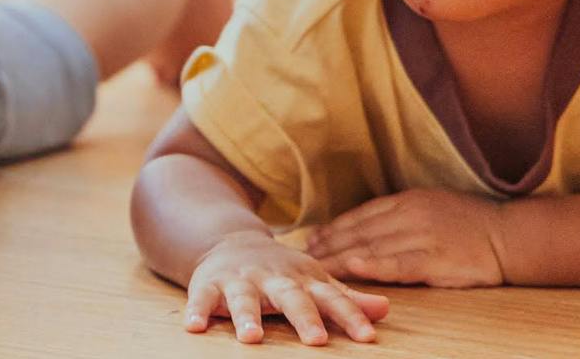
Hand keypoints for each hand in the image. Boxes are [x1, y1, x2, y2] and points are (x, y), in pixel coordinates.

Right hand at [185, 231, 387, 345]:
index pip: (331, 298)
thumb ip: (345, 298)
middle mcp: (272, 279)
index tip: (368, 337)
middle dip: (304, 317)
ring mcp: (240, 280)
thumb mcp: (313, 279)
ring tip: (252, 338)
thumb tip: (385, 310)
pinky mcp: (208, 283)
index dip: (350, 316)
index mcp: (302, 279)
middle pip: (291, 298)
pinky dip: (197, 311)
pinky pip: (202, 298)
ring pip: (244, 298)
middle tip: (316, 340)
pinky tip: (194, 327)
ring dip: (247, 316)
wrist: (230, 240)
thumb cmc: (280, 271)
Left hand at [306, 189, 506, 287]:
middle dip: (329, 244)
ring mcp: (424, 237)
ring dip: (341, 258)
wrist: (511, 236)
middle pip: (360, 231)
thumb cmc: (471, 223)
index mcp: (408, 201)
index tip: (312, 239)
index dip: (334, 228)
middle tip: (304, 256)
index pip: (361, 215)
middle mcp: (411, 215)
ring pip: (373, 247)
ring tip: (317, 266)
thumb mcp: (431, 206)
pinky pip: (400, 264)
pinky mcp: (437, 260)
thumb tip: (363, 226)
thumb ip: (399, 215)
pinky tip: (353, 267)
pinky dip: (374, 265)